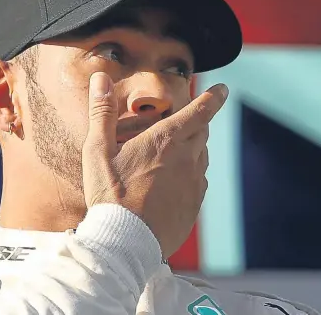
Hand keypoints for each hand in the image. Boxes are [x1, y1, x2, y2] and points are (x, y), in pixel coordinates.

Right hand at [82, 72, 227, 257]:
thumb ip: (102, 112)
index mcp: (166, 140)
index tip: (223, 89)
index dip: (213, 98)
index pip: (200, 111)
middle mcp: (187, 159)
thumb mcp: (97, 151)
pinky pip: (199, 181)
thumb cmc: (109, 194)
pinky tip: (173, 181)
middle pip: (203, 132)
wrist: (126, 242)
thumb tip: (101, 79)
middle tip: (185, 120)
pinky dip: (191, 173)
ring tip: (173, 152)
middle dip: (198, 121)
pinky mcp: (194, 205)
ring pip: (202, 156)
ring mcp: (194, 184)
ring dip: (193, 147)